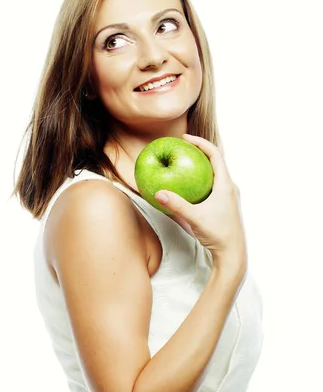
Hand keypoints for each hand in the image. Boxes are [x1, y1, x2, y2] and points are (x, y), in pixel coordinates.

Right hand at [155, 133, 246, 265]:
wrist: (233, 253)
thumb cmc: (218, 234)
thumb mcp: (194, 218)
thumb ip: (176, 205)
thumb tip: (157, 193)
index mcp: (226, 184)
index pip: (215, 154)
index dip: (200, 142)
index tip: (185, 138)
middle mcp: (229, 187)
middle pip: (215, 161)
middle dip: (199, 152)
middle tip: (182, 147)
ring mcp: (228, 196)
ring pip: (214, 174)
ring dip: (201, 166)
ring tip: (184, 163)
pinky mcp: (225, 205)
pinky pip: (212, 186)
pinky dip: (201, 180)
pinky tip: (189, 186)